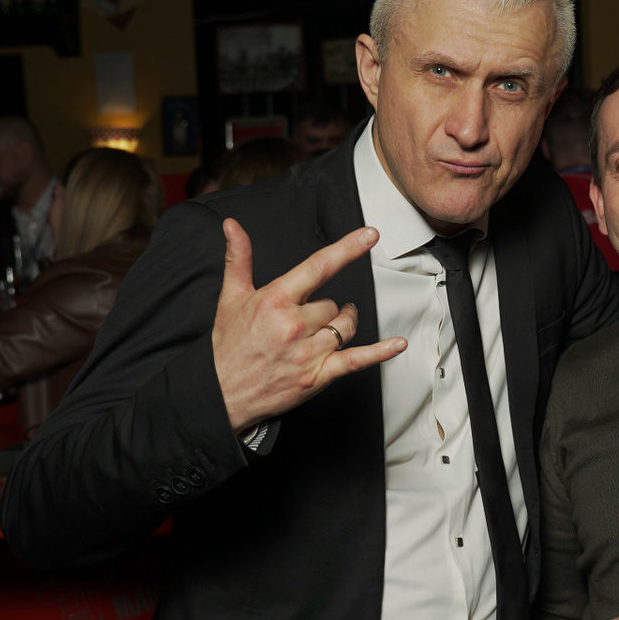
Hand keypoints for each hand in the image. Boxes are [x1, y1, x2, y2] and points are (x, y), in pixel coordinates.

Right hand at [210, 220, 406, 431]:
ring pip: (345, 326)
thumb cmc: (228, 346)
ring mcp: (308, 353)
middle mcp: (294, 325)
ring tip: (326, 327)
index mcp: (274, 301)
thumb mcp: (229, 297)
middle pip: (332, 303)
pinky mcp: (317, 376)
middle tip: (303, 318)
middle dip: (323, 308)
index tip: (370, 234)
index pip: (318, 267)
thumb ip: (238, 258)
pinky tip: (397, 344)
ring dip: (342, 324)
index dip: (347, 249)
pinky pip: (356, 360)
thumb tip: (233, 226)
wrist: (221, 393)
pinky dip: (380, 352)